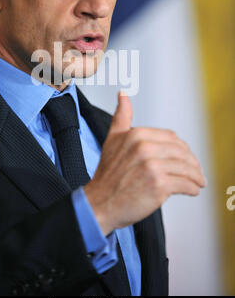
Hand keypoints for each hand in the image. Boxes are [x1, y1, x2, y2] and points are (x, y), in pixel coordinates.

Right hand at [84, 91, 206, 235]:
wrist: (100, 203)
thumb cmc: (107, 175)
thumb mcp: (112, 139)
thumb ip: (121, 116)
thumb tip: (123, 94)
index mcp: (137, 134)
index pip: (171, 137)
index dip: (182, 148)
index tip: (186, 157)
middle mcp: (144, 148)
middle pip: (181, 152)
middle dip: (192, 162)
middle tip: (196, 171)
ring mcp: (152, 167)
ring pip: (186, 168)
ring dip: (196, 176)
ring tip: (198, 181)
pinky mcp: (159, 186)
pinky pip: (185, 184)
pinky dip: (192, 188)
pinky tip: (193, 190)